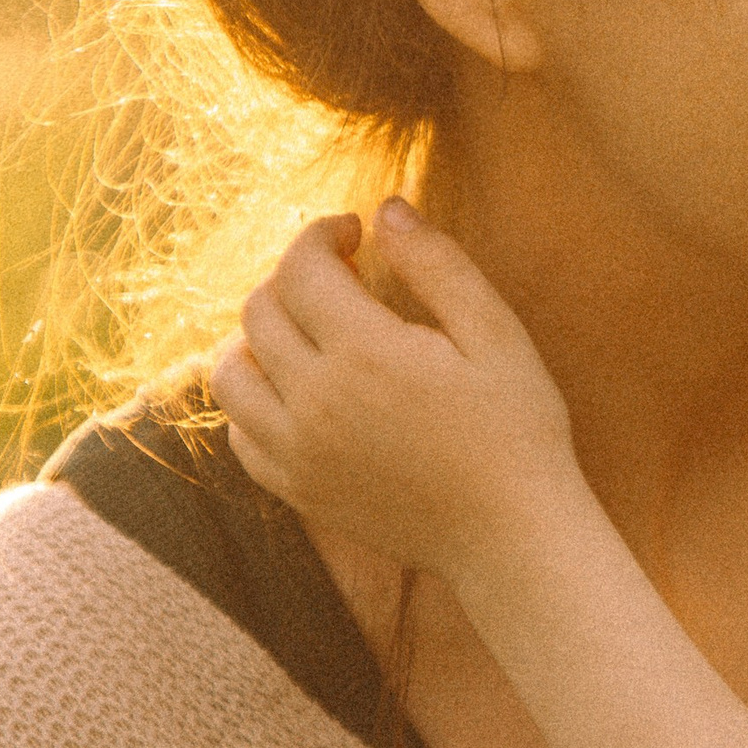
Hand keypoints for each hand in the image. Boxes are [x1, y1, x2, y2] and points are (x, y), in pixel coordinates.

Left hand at [210, 204, 579, 583]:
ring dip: (257, 339)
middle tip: (342, 280)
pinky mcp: (298, 491)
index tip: (354, 234)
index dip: (321, 234)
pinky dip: (255, 402)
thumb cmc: (518, 430)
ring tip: (308, 335)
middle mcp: (315, 402)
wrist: (512, 538)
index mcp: (365, 353)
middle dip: (293, 279)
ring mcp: (298, 453)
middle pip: (258, 312)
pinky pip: (239, 434)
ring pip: (229, 374)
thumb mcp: (496, 335)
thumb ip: (439, 265)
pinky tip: (301, 393)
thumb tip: (386, 209)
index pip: (300, 267)